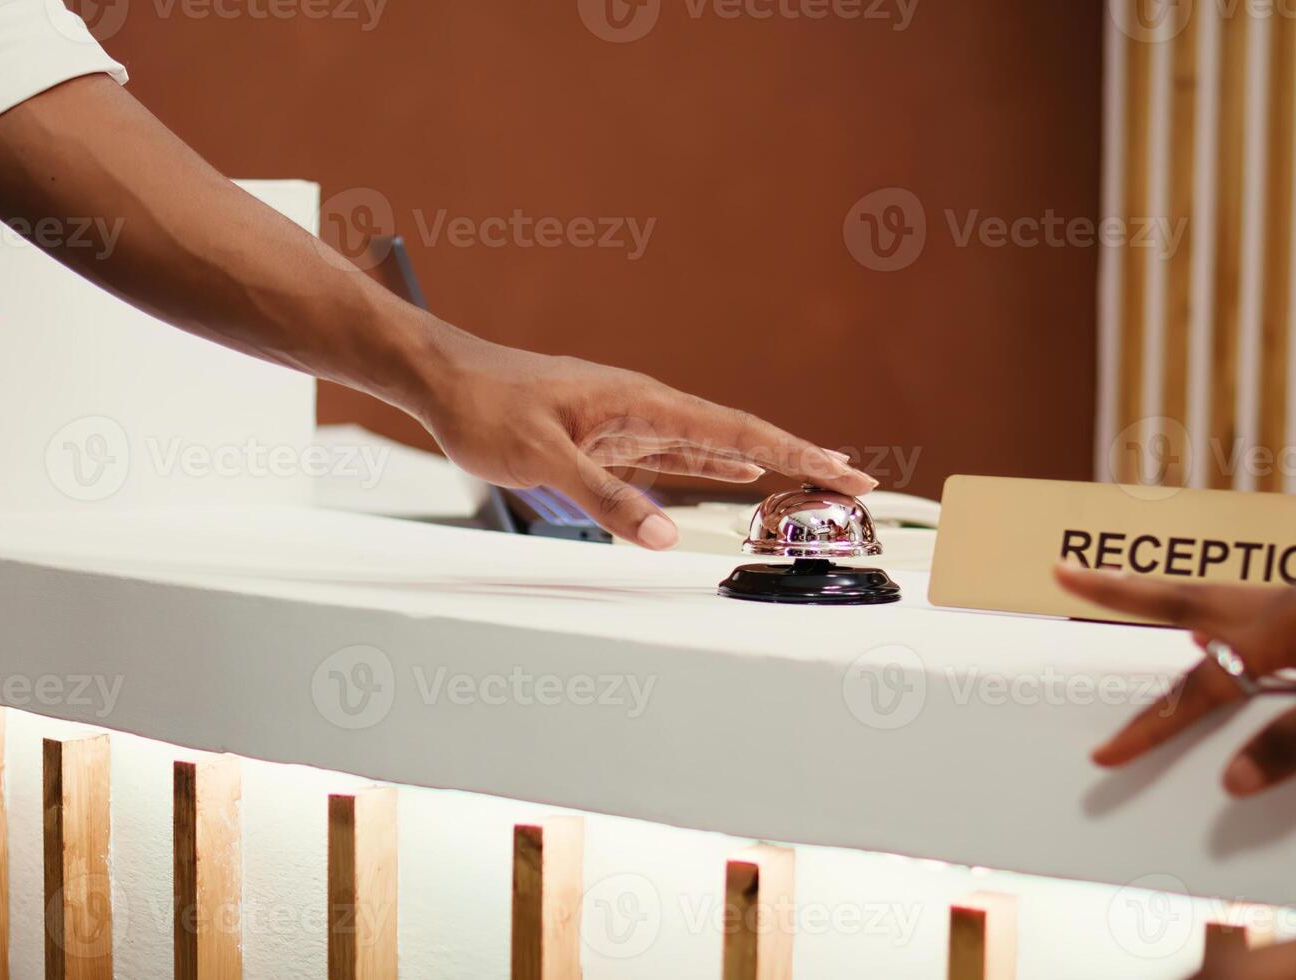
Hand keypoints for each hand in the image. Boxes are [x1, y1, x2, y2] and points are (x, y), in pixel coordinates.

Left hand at [416, 335, 876, 548]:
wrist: (440, 378)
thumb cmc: (485, 407)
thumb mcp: (544, 459)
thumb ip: (607, 498)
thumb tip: (668, 538)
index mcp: (642, 401)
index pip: (737, 432)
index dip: (797, 454)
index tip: (847, 472)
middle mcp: (644, 406)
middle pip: (738, 436)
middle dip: (799, 458)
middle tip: (855, 482)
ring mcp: (627, 420)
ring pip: (710, 445)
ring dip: (761, 463)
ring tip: (812, 476)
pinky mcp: (605, 435)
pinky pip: (674, 453)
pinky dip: (711, 466)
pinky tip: (733, 477)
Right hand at [1053, 565, 1295, 795]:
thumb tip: (1231, 776)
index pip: (1206, 680)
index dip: (1155, 722)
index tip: (1107, 753)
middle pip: (1189, 604)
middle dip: (1122, 593)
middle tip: (1062, 571)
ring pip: (1222, 607)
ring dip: (1166, 602)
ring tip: (1117, 591)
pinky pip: (1261, 626)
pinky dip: (1222, 627)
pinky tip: (1220, 639)